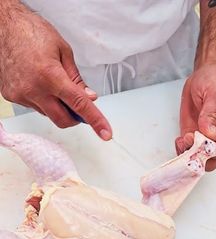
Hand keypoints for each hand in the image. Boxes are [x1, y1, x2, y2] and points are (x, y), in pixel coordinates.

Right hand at [0, 2, 111, 139]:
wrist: (4, 27)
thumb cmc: (32, 33)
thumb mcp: (64, 52)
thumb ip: (77, 79)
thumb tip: (89, 97)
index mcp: (50, 75)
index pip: (79, 105)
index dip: (95, 120)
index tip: (105, 133)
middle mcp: (34, 89)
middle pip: (63, 120)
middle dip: (75, 118)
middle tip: (79, 107)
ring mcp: (21, 96)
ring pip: (48, 114)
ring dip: (57, 107)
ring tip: (51, 83)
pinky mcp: (13, 97)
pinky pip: (34, 108)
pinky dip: (42, 101)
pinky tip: (37, 83)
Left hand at [175, 62, 215, 170]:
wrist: (206, 72)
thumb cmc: (215, 79)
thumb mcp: (214, 93)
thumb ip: (211, 114)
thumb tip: (210, 133)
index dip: (210, 150)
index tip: (199, 142)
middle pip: (211, 158)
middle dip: (198, 157)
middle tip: (188, 143)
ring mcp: (203, 135)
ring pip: (197, 156)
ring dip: (187, 153)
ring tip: (182, 140)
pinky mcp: (192, 132)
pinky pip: (187, 148)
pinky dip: (181, 149)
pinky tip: (179, 140)